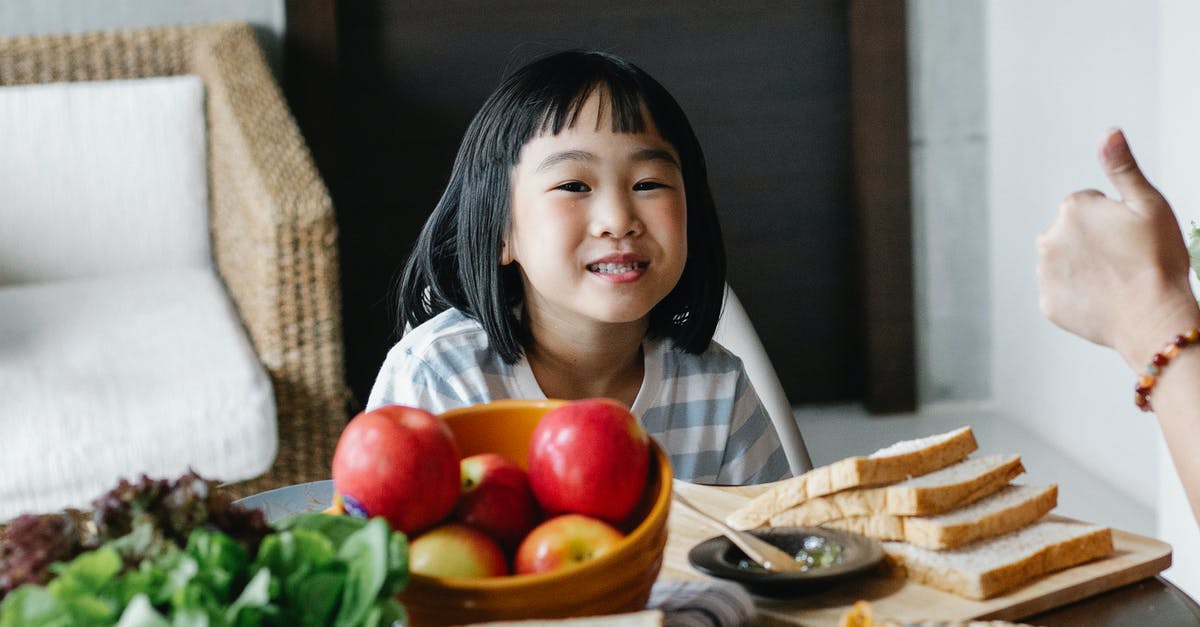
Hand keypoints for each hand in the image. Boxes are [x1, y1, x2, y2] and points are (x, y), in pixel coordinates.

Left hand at [1036, 128, 1198, 367]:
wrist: (1154, 317)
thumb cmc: (1157, 259)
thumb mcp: (1148, 203)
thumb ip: (1121, 166)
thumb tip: (1108, 131)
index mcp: (1071, 208)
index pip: (1090, 205)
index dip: (1115, 220)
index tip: (1131, 235)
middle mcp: (1047, 237)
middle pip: (1073, 233)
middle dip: (1094, 241)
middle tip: (1125, 259)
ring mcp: (1044, 273)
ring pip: (1066, 262)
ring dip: (1084, 267)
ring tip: (1116, 280)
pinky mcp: (1047, 303)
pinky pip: (1062, 292)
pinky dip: (1079, 295)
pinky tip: (1104, 299)